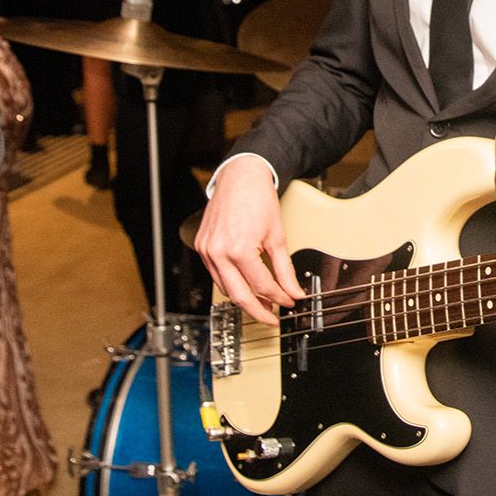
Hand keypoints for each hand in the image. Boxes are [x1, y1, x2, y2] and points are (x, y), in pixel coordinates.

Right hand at [194, 157, 301, 324]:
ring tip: (262, 302)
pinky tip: (245, 285)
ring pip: (225, 288)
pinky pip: (216, 275)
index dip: (278, 298)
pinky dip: (231, 283)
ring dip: (243, 299)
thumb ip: (285, 269)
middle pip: (239, 295)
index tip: (288, 302)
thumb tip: (293, 291)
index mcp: (238, 249)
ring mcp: (206, 250)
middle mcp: (218, 252)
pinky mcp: (202, 247)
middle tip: (272, 318)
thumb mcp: (278, 236)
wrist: (241, 177)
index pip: (261, 286)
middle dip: (258, 310)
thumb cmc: (258, 199)